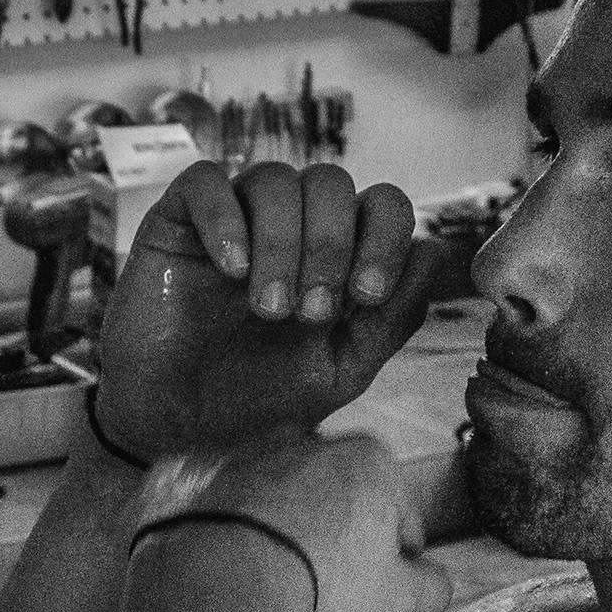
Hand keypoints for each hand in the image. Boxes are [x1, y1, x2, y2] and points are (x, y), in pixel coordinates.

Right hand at [92, 162, 450, 463]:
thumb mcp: (342, 368)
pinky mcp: (177, 222)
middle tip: (310, 313)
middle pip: (330, 182)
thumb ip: (394, 317)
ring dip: (282, 242)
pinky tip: (230, 268)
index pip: (380, 204)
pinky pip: (205, 182)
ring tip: (267, 307)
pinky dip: (226, 219)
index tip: (367, 296)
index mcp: (336, 255)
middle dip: (331, 246)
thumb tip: (435, 252)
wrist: (177, 431)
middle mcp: (289, 228)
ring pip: (273, 179)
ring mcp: (234, 221)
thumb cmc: (259, 401)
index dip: (385, 237)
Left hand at [141, 432, 457, 611]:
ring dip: (272, 544)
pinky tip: (216, 581)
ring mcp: (238, 451)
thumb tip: (433, 583)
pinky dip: (213, 538)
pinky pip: (207, 509)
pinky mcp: (184, 473)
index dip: (392, 576)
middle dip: (331, 560)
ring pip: (268, 506)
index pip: (398, 521)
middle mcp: (303, 440)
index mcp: (367, 459)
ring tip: (264, 603)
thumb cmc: (319, 590)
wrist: (217, 589)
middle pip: (331, 509)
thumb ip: (429, 586)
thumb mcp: (398, 599)